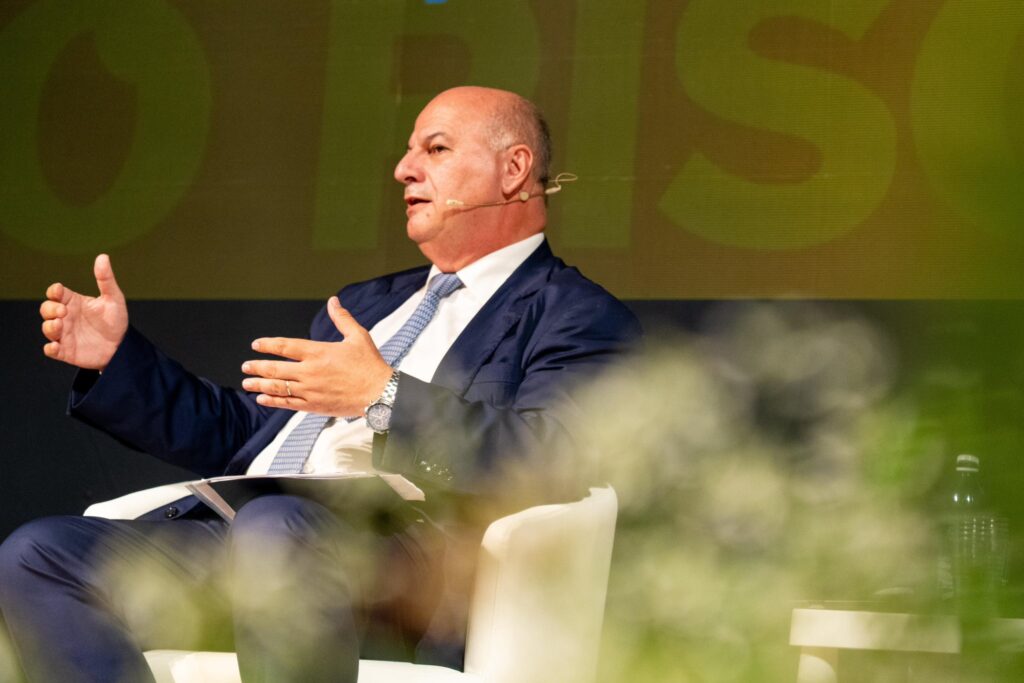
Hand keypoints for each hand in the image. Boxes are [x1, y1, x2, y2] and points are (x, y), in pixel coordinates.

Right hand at [40, 254, 128, 369]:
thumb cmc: (115, 320)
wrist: (122, 346)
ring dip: (49, 327)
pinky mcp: (66, 351)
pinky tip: (55, 346)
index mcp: (74, 302)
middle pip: (46, 309)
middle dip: (50, 309)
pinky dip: (50, 348)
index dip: (54, 291)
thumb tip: (103, 257)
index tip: (59, 292)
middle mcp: (65, 317)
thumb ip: (106, 279)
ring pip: (47, 328)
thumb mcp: (114, 298)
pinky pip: (51, 350)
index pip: (56, 293)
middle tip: (63, 311)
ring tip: (60, 325)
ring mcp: (64, 334)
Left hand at [241, 297, 392, 416]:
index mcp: (318, 352)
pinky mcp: (314, 405)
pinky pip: (288, 403)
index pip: (285, 346)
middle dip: (257, 367)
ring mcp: (310, 390)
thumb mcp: (358, 336)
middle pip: (275, 369)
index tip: (256, 345)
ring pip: (278, 387)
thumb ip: (342, 319)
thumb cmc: (370, 364)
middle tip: (245, 367)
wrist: (380, 393)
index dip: (268, 345)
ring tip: (246, 384)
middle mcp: (310, 371)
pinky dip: (273, 401)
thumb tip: (333, 301)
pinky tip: (262, 399)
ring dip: (259, 385)